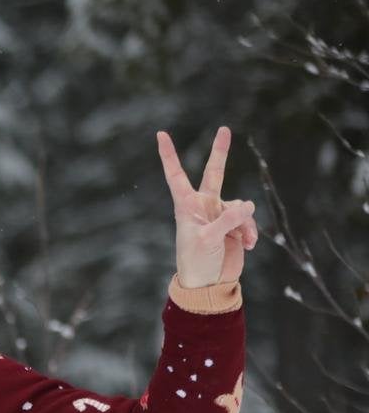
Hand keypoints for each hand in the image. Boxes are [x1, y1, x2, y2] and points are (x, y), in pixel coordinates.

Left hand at [157, 126, 258, 287]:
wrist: (209, 284)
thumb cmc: (197, 262)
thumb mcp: (209, 240)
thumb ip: (228, 219)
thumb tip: (249, 204)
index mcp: (187, 206)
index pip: (176, 175)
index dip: (169, 155)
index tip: (161, 134)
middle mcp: (203, 206)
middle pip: (214, 173)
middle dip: (220, 151)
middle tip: (224, 128)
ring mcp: (220, 214)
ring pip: (242, 206)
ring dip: (244, 223)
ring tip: (239, 240)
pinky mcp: (235, 225)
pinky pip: (249, 220)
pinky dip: (251, 232)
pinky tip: (247, 245)